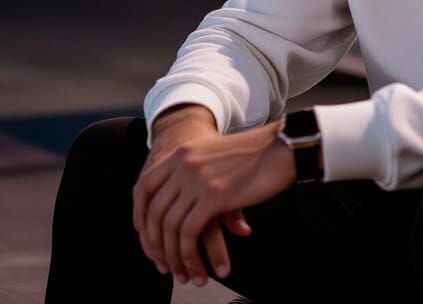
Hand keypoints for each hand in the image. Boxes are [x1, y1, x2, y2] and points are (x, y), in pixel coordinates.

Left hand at [133, 110, 295, 286]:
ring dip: (175, 258)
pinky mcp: (213, 196)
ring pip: (170, 228)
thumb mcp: (215, 155)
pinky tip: (199, 268)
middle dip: (156, 246)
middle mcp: (184, 164)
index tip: (146, 237)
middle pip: (154, 212)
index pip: (144, 187)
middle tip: (166, 266)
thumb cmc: (256, 153)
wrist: (282, 145)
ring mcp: (197, 179)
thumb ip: (195, 172)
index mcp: (182, 152)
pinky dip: (190, 257)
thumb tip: (182, 206)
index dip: (140, 216)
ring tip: (186, 275)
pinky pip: (188, 234)